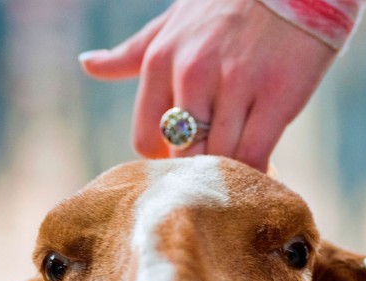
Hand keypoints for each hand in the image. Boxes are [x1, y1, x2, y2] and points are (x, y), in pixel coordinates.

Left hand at [79, 0, 337, 171]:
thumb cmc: (230, 5)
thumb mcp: (174, 23)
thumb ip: (133, 53)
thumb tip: (88, 65)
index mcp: (161, 60)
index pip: (147, 139)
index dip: (168, 160)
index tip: (191, 159)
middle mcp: (193, 73)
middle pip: (184, 155)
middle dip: (199, 172)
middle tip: (216, 179)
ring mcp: (235, 85)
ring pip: (221, 158)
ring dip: (230, 176)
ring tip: (241, 177)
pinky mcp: (277, 97)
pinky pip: (256, 154)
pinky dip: (257, 173)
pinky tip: (263, 173)